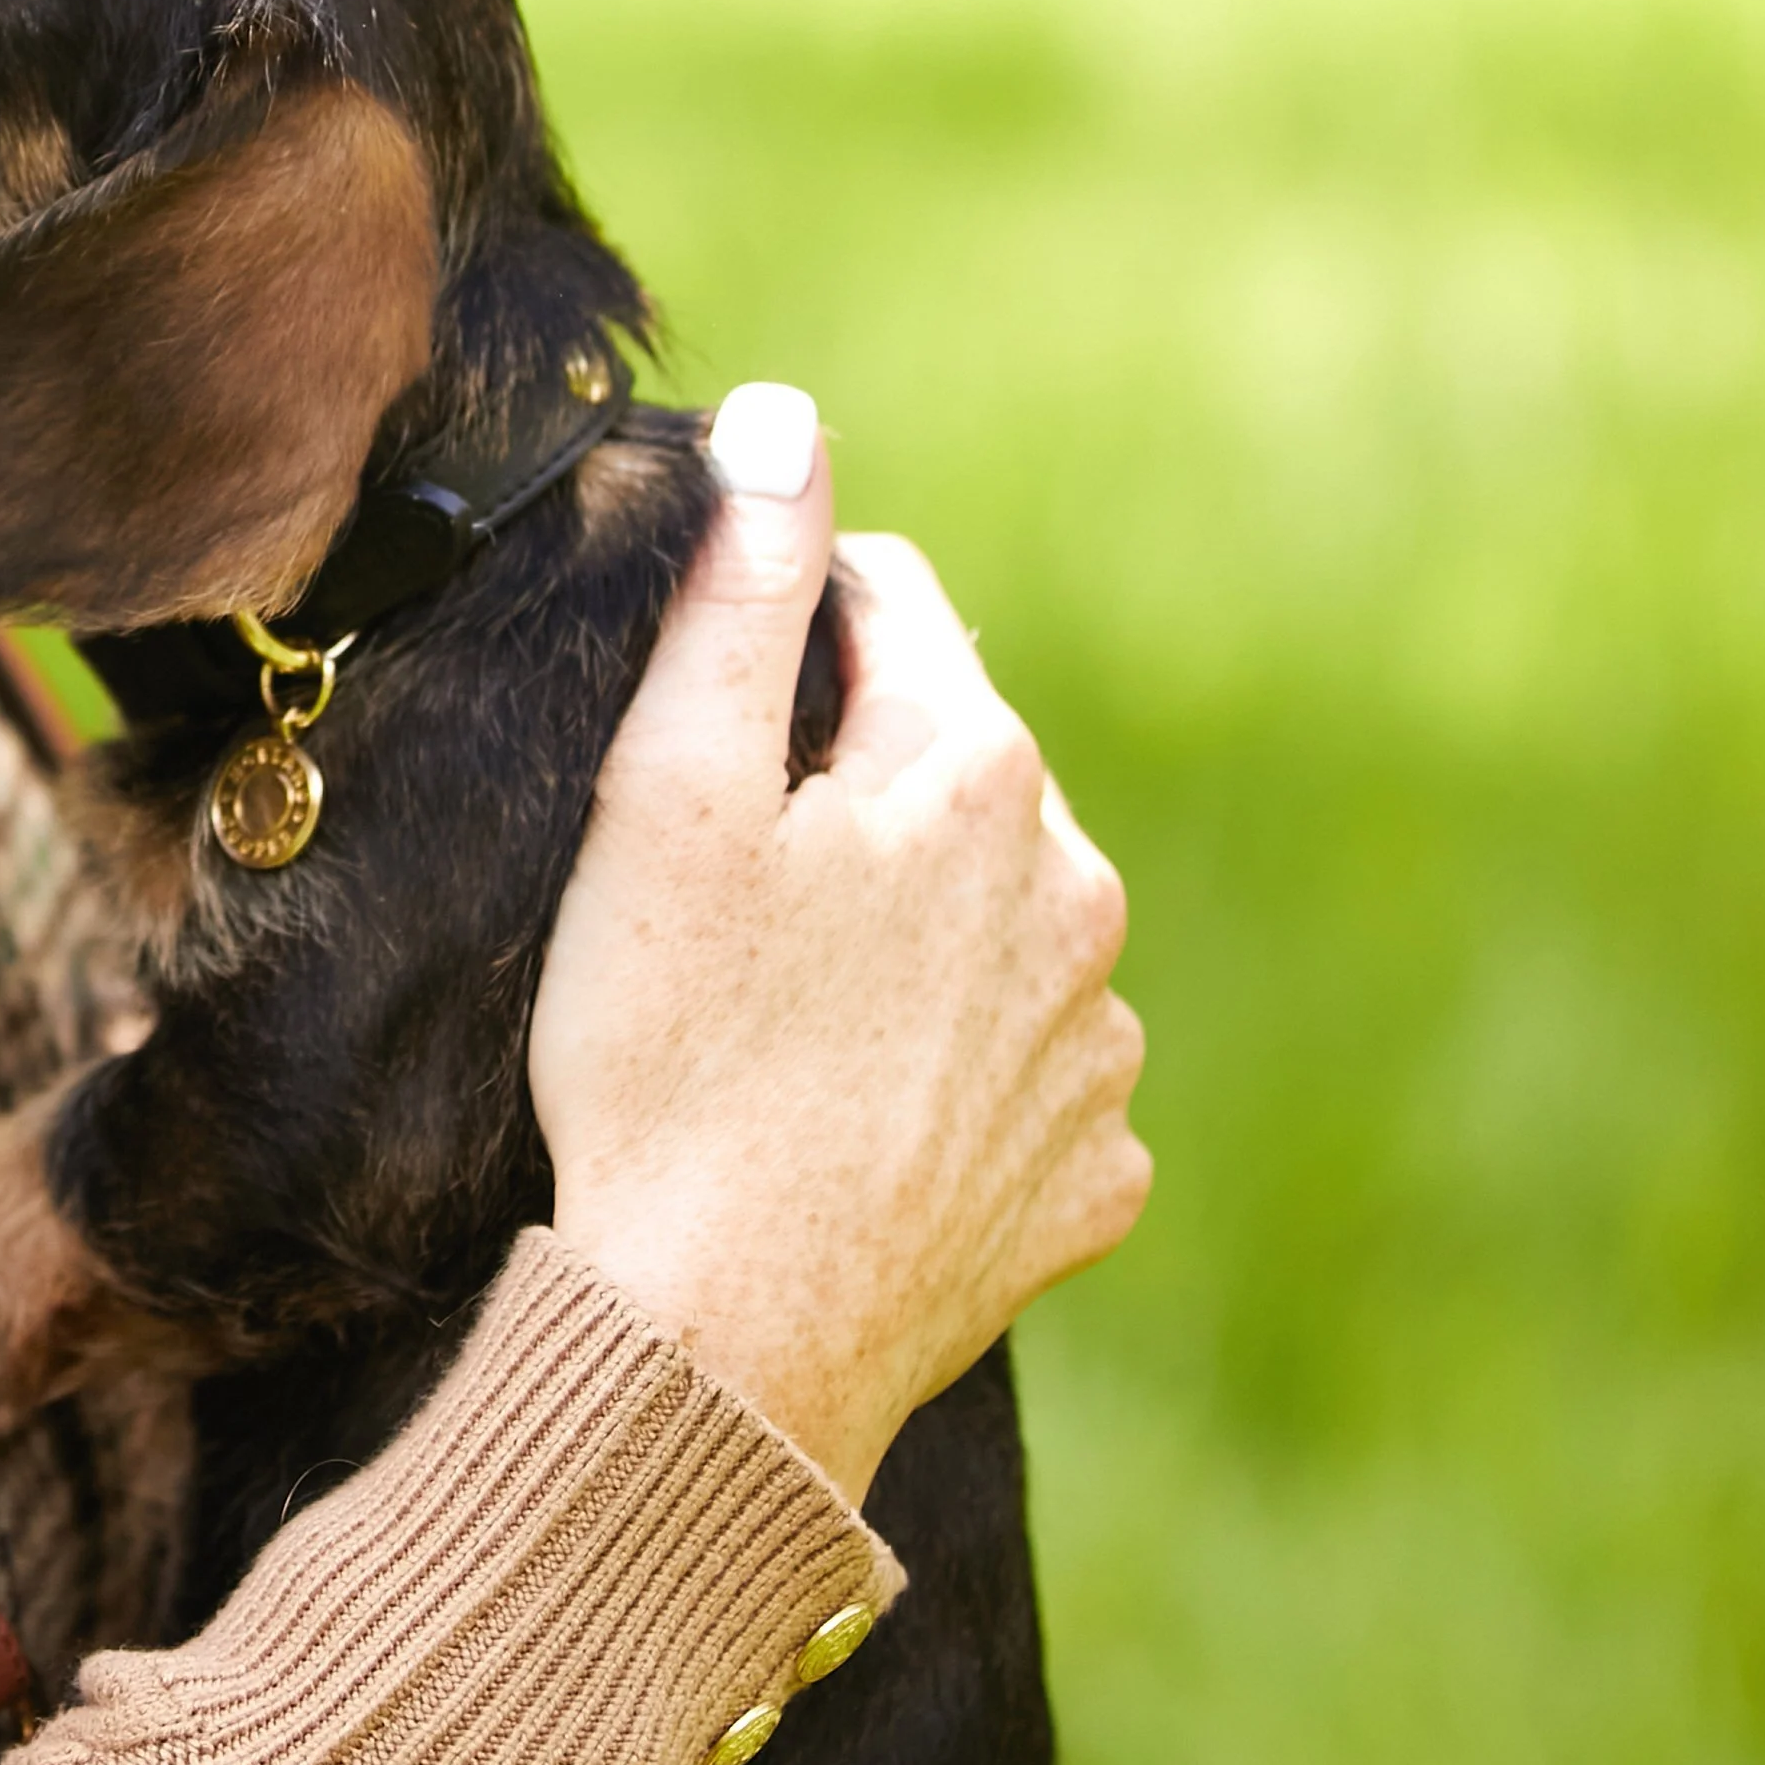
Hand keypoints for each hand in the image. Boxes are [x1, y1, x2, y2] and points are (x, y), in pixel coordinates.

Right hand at [527, 389, 1147, 1496]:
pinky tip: (854, 1124)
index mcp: (975, 773)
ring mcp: (1098, 1050)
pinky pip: (1026, 1083)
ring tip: (783, 1025)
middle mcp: (1077, 894)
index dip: (787, 628)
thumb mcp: (669, 793)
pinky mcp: (1092, 1180)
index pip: (891, 609)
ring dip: (913, 942)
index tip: (709, 704)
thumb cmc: (665, 1054)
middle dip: (855, 796)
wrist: (724, 1345)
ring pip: (998, 931)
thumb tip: (787, 418)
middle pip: (953, 773)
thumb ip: (741, 590)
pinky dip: (952, 1083)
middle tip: (720, 894)